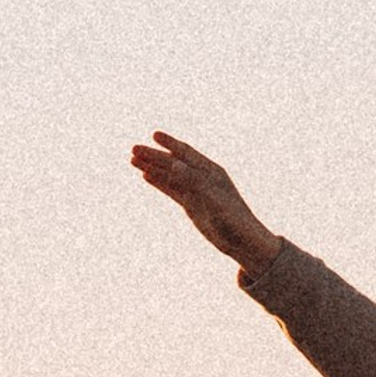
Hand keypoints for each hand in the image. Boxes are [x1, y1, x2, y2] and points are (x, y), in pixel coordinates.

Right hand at [131, 131, 281, 271]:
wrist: (243, 242)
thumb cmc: (233, 218)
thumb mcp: (212, 197)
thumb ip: (193, 180)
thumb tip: (173, 164)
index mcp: (211, 171)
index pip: (186, 153)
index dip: (170, 143)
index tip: (154, 135)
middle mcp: (203, 178)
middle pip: (174, 162)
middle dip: (154, 155)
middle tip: (133, 149)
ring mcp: (196, 191)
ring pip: (170, 175)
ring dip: (152, 167)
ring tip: (132, 160)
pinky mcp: (192, 205)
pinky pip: (172, 189)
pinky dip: (158, 182)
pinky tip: (145, 176)